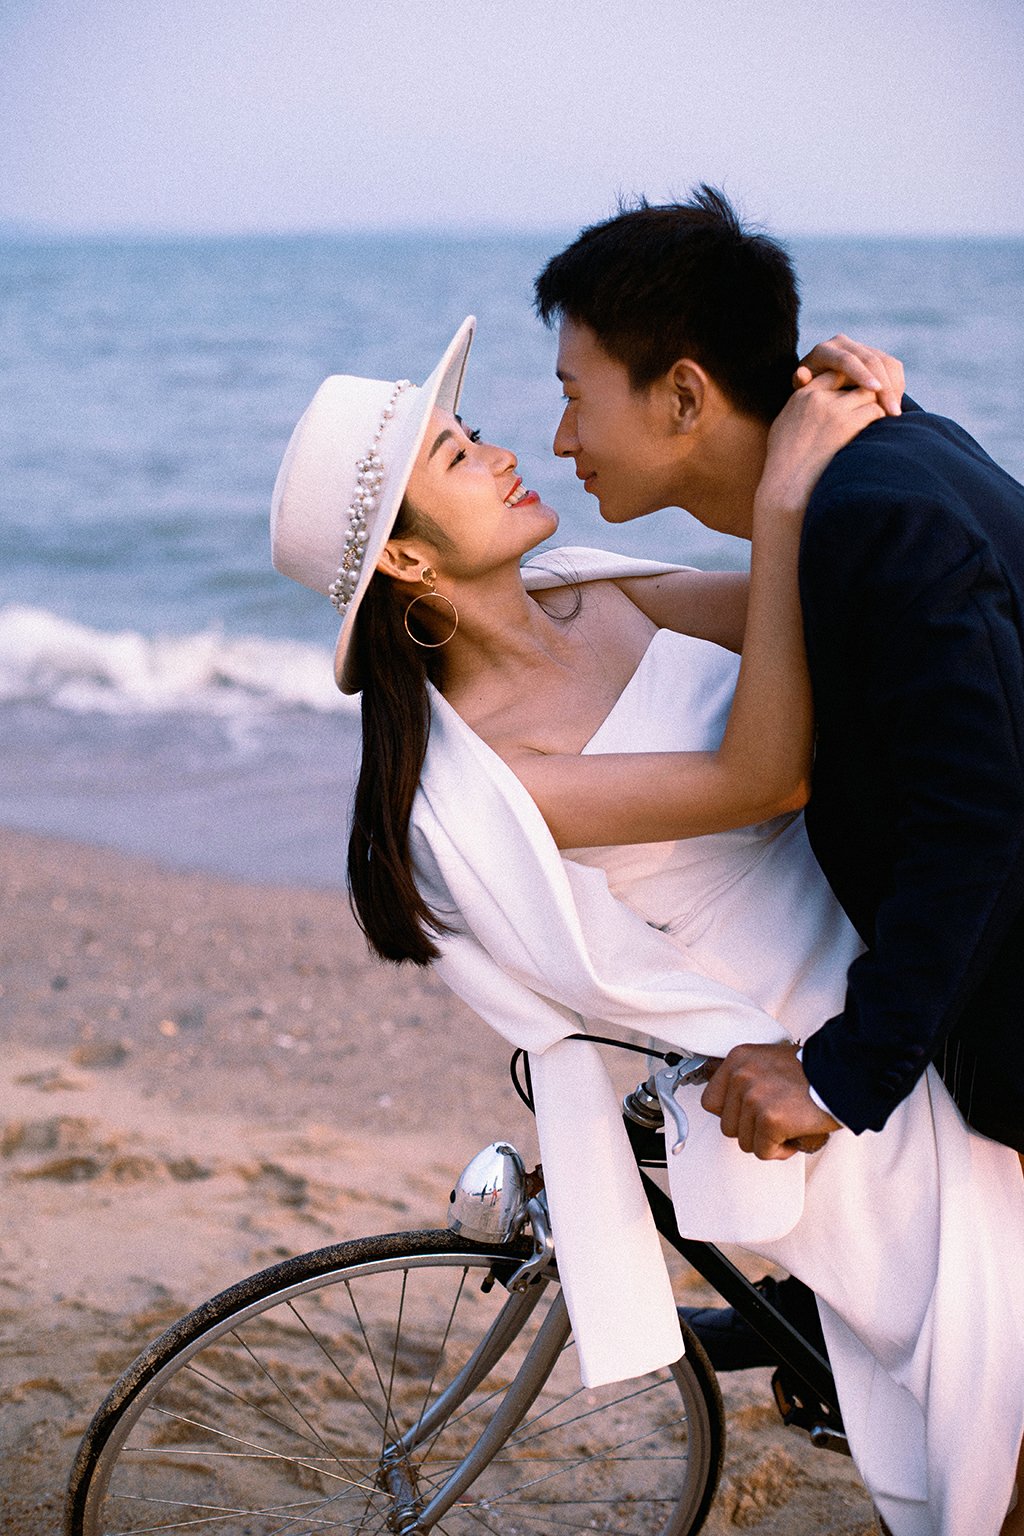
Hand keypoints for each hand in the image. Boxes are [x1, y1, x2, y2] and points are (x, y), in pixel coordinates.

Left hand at [700, 1041, 839, 1159]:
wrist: (842, 1074)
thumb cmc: (811, 1071)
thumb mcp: (768, 1060)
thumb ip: (746, 1078)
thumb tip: (732, 1108)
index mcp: (738, 1059)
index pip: (711, 1102)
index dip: (732, 1114)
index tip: (748, 1116)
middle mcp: (741, 1076)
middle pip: (727, 1126)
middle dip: (751, 1130)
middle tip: (774, 1122)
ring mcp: (754, 1098)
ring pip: (744, 1142)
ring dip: (766, 1141)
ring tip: (786, 1127)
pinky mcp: (770, 1119)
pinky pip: (763, 1152)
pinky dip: (779, 1151)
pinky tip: (792, 1137)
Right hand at [756, 372, 884, 521]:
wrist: (788, 485)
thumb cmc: (783, 462)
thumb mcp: (783, 425)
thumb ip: (796, 407)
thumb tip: (805, 398)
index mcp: (802, 395)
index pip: (833, 374)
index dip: (848, 381)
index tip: (855, 392)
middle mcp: (818, 398)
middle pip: (854, 380)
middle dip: (865, 391)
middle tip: (875, 402)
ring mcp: (833, 410)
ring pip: (868, 393)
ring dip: (876, 404)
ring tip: (877, 418)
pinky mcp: (848, 425)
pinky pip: (874, 412)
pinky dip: (880, 419)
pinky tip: (878, 430)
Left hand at [795, 333, 904, 416]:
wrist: (815, 389)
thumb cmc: (805, 396)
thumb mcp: (801, 393)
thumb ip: (802, 385)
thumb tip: (802, 375)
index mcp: (824, 351)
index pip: (846, 360)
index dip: (862, 374)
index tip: (875, 390)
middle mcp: (843, 344)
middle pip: (870, 359)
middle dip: (884, 385)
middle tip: (892, 410)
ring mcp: (860, 347)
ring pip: (886, 361)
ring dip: (894, 386)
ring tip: (895, 412)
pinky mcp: (874, 354)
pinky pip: (892, 365)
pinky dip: (897, 383)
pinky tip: (895, 403)